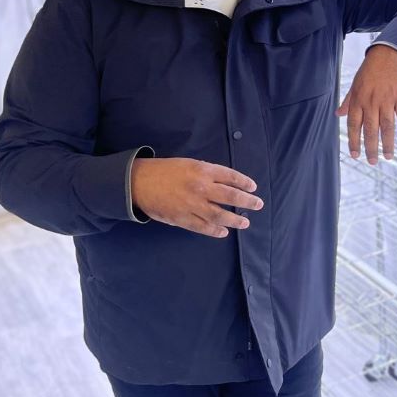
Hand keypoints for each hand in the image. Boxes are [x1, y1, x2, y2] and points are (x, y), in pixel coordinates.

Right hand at [131, 157, 262, 238]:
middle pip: (230, 196)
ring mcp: (192, 205)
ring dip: (235, 220)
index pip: (230, 176)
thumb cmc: (165, 170)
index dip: (244, 182)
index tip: (253, 187)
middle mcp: (200, 187)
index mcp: (202, 170)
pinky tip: (224, 232)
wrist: (138, 182)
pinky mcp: (182, 218)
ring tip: (245, 222)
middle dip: (247, 201)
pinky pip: (203, 227)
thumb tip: (226, 184)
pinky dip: (215, 231)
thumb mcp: (189, 164)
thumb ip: (207, 173)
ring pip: (220, 215)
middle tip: (258, 204)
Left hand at [337, 44, 396, 163]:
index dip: (354, 141)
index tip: (355, 155)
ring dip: (387, 144)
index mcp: (359, 99)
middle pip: (370, 129)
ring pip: (386, 127)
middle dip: (370, 148)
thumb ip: (348, 101)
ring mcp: (388, 100)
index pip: (354, 124)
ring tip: (388, 157)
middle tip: (372, 162)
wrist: (391, 52)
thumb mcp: (356, 83)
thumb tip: (338, 114)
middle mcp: (372, 101)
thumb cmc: (372, 68)